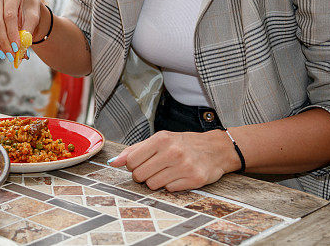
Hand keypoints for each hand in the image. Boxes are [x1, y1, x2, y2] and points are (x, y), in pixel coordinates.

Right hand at [0, 0, 46, 61]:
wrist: (22, 7)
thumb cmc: (28, 10)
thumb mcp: (33, 18)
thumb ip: (28, 31)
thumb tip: (21, 48)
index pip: (9, 15)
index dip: (12, 33)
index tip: (17, 47)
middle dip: (3, 41)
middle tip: (11, 54)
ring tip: (4, 55)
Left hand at [108, 130, 240, 191]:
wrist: (215, 149)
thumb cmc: (183, 144)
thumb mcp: (159, 140)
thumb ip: (134, 150)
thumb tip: (113, 162)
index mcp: (161, 139)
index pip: (131, 161)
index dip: (133, 166)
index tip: (141, 163)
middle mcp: (172, 152)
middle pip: (140, 175)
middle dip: (143, 175)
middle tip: (154, 169)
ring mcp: (184, 166)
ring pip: (153, 185)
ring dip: (157, 181)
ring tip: (167, 171)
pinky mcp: (194, 179)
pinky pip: (169, 190)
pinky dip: (171, 185)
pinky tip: (179, 176)